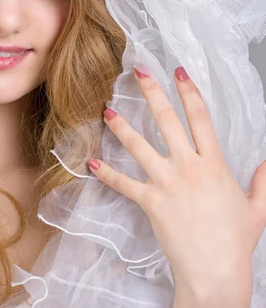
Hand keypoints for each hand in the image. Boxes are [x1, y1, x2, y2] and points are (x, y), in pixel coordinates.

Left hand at [88, 66, 265, 305]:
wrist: (215, 270)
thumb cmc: (235, 241)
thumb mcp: (257, 208)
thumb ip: (262, 182)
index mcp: (215, 164)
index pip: (201, 118)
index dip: (189, 91)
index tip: (178, 71)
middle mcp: (189, 167)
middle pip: (167, 121)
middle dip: (152, 93)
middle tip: (138, 72)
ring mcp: (167, 182)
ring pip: (139, 146)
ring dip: (121, 127)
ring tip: (106, 112)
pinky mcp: (150, 200)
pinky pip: (123, 183)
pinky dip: (106, 174)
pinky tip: (91, 164)